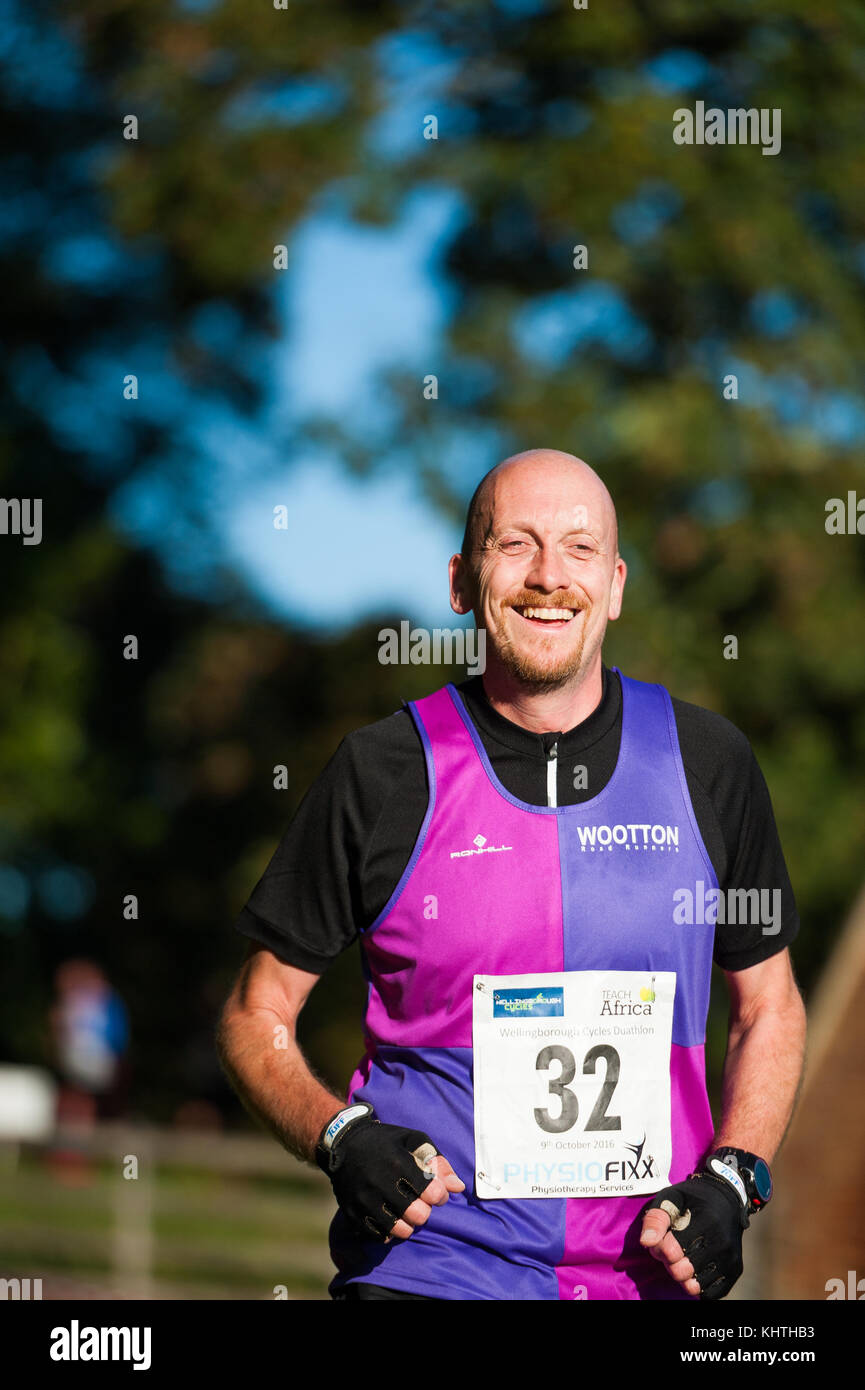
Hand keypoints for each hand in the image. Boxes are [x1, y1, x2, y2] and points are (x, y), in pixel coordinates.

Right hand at [317, 1114, 464, 1242]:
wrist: (345, 1142)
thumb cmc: (386, 1142)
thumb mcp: (414, 1140)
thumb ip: (438, 1162)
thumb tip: (458, 1188)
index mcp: (398, 1162)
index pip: (432, 1192)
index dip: (439, 1195)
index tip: (435, 1192)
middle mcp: (380, 1182)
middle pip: (418, 1215)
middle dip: (424, 1210)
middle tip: (419, 1203)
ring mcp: (364, 1199)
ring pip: (399, 1229)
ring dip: (408, 1224)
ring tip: (406, 1212)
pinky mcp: (352, 1212)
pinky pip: (378, 1235)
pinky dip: (389, 1231)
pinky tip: (391, 1218)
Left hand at [640, 1173, 748, 1298]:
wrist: (726, 1199)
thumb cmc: (692, 1199)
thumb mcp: (670, 1198)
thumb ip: (656, 1219)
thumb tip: (647, 1242)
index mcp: (705, 1221)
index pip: (671, 1252)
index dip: (660, 1248)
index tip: (662, 1239)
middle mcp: (721, 1242)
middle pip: (681, 1271)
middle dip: (669, 1263)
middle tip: (672, 1250)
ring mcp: (730, 1258)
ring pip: (694, 1286)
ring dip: (683, 1276)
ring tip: (684, 1257)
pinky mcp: (735, 1270)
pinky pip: (709, 1294)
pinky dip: (698, 1286)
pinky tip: (695, 1269)